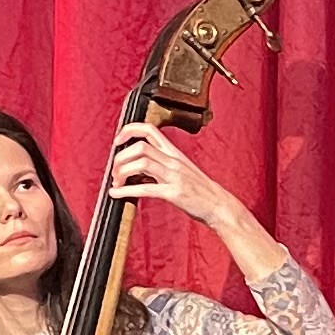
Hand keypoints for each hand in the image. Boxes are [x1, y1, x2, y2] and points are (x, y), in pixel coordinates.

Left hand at [105, 119, 290, 276]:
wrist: (220, 206)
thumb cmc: (200, 191)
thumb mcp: (182, 170)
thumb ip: (162, 165)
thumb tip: (138, 167)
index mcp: (174, 153)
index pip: (149, 129)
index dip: (129, 130)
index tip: (118, 141)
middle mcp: (173, 160)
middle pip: (140, 146)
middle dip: (121, 157)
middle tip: (115, 171)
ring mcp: (174, 176)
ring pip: (141, 162)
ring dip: (122, 171)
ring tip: (116, 183)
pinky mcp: (174, 193)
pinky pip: (146, 188)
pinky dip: (126, 190)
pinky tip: (116, 194)